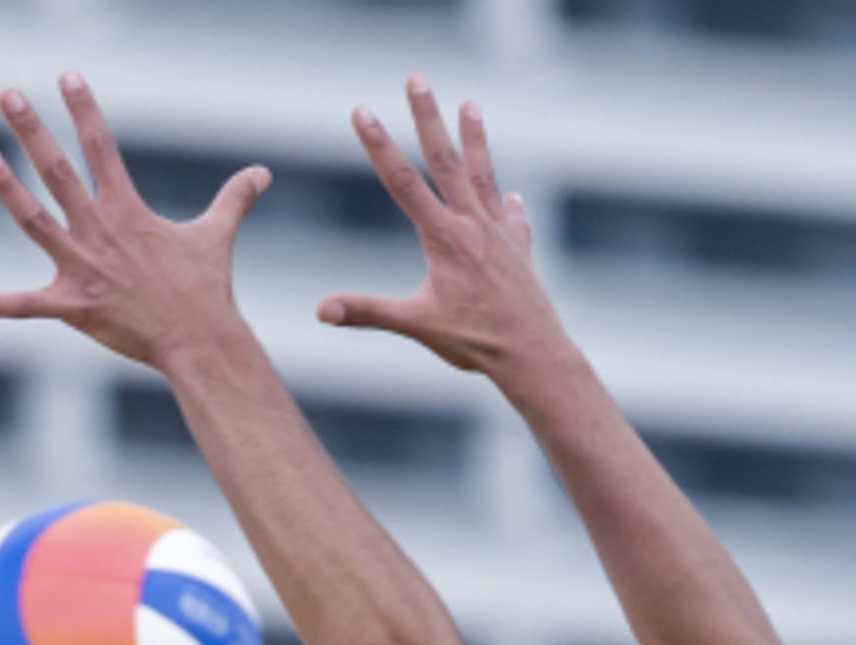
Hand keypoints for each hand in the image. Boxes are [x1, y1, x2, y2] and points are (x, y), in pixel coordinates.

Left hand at [0, 75, 266, 370]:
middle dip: (31, 130)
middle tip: (7, 95)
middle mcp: (100, 231)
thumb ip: (234, 199)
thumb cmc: (207, 289)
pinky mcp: (73, 307)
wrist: (200, 342)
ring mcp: (83, 268)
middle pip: (58, 171)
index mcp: (128, 211)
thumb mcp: (217, 236)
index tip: (65, 76)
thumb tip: (262, 173)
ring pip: (34, 221)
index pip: (101, 146)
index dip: (83, 109)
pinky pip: (24, 306)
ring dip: (6, 187)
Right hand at [319, 83, 565, 379]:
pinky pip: (514, 220)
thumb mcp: (416, 325)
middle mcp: (473, 225)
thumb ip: (367, 312)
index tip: (361, 110)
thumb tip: (321, 310)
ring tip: (470, 104)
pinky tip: (513, 197)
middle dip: (427, 117)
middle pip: (445, 160)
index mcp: (444, 238)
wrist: (534, 354)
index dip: (378, 144)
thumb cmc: (475, 342)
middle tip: (416, 79)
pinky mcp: (520, 250)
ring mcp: (500, 234)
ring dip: (475, 139)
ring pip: (483, 176)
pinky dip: (510, 206)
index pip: (402, 182)